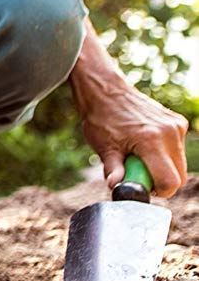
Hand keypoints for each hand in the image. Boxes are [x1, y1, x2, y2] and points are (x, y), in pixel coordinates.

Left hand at [76, 64, 189, 198]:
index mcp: (151, 140)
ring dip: (163, 166)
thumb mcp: (103, 146)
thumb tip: (116, 187)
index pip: (170, 181)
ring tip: (139, 154)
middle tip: (138, 171)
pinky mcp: (178, 122)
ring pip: (179, 163)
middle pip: (179, 175)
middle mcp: (169, 132)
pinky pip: (178, 148)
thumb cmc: (101, 117)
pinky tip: (145, 143)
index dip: (158, 191)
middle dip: (160, 180)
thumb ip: (113, 170)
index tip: (144, 186)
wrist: (105, 90)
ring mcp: (176, 126)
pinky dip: (165, 153)